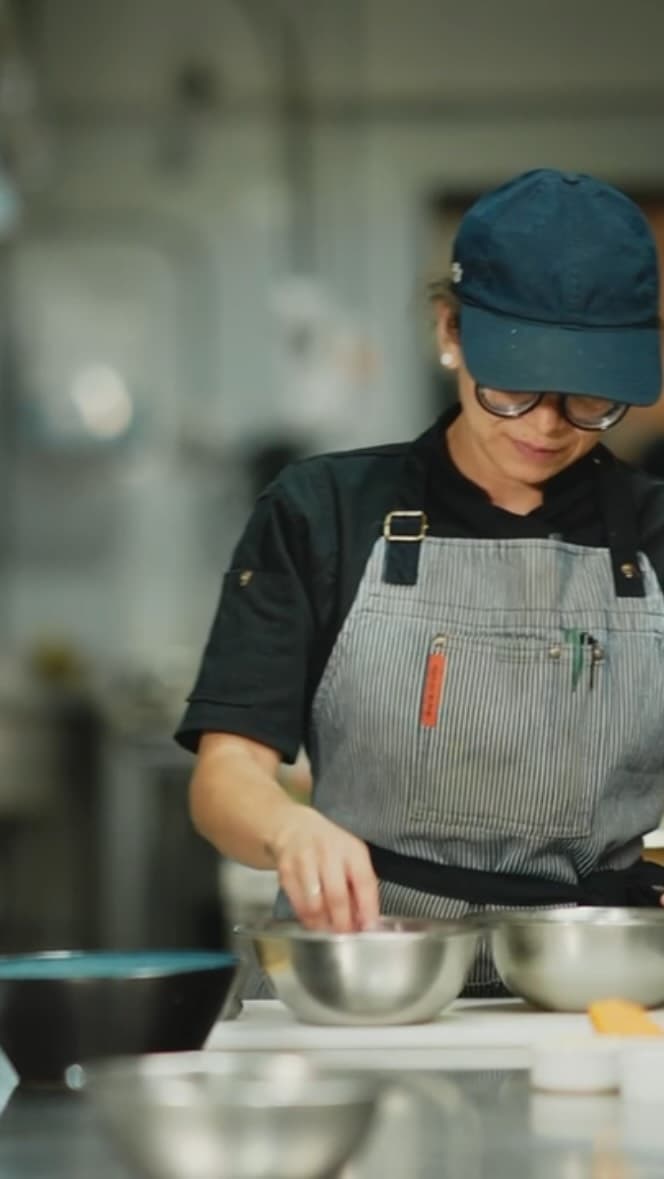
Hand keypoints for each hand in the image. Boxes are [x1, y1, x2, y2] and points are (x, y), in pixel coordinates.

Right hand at [268, 808, 379, 932]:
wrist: (293, 828)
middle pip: (337, 896)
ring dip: (324, 925)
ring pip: (315, 905)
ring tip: (330, 930)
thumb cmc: (329, 847)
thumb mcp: (351, 856)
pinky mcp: (286, 872)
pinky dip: (308, 920)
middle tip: (347, 935)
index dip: (368, 907)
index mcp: (351, 849)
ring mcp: (304, 862)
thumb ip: (360, 885)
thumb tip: (365, 921)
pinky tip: (315, 922)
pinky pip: (298, 905)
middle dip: (343, 923)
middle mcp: (328, 852)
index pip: (364, 881)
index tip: (369, 928)